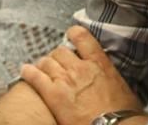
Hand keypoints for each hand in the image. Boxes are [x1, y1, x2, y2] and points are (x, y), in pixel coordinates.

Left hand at [20, 26, 142, 124]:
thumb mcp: (121, 87)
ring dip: (43, 64)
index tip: (71, 36)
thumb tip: (109, 82)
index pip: (82, 37)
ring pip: (46, 61)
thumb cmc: (122, 113)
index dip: (74, 34)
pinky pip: (35, 77)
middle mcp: (80, 67)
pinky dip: (28, 72)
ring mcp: (65, 80)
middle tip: (56, 64)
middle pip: (60, 51)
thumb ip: (109, 78)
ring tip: (40, 69)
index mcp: (99, 63)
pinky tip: (24, 71)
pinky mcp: (53, 95)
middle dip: (56, 56)